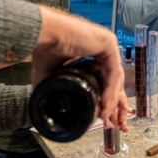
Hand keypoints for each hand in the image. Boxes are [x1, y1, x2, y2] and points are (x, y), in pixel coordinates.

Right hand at [32, 6, 129, 130]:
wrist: (41, 35)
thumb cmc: (43, 50)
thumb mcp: (50, 78)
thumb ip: (56, 90)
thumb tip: (47, 109)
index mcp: (89, 54)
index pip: (104, 79)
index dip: (105, 99)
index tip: (104, 117)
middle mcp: (100, 49)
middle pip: (113, 80)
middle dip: (116, 103)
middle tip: (116, 122)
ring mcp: (106, 45)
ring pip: (115, 78)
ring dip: (113, 100)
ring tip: (107, 117)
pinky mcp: (108, 44)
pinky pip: (114, 72)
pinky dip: (111, 91)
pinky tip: (106, 106)